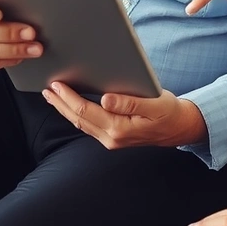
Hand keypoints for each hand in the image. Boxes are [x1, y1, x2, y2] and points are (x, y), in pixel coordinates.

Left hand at [42, 82, 207, 147]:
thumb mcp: (154, 103)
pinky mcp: (113, 138)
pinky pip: (89, 126)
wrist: (179, 128)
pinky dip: (77, 115)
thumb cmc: (168, 112)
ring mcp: (111, 140)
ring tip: (53, 96)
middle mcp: (112, 138)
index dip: (69, 98)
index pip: (86, 111)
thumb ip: (129, 102)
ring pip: (81, 124)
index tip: (57, 85)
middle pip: (79, 118)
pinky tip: (71, 107)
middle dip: (61, 103)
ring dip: (66, 109)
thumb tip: (105, 99)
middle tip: (47, 89)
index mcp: (119, 128)